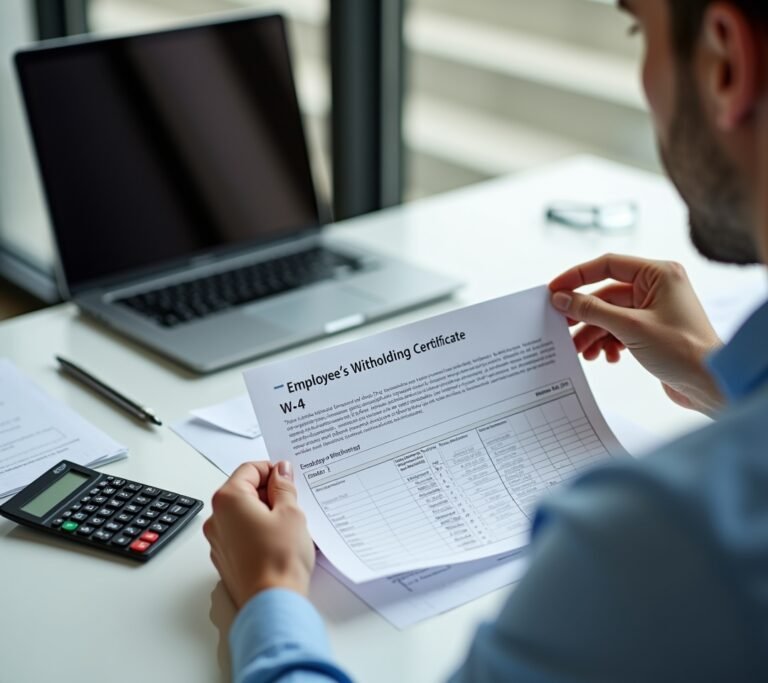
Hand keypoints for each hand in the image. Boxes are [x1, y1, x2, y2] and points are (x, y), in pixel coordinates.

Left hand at [203, 461, 314, 608]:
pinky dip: (258, 531)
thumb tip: (281, 472)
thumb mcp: (291, 512)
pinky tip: (278, 541)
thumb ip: (284, 486)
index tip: (288, 478)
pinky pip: (241, 534)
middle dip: (269, 492)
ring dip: (264, 512)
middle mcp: (217, 519)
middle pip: (243, 490)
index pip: (249, 469)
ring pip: (242, 513)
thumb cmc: (279, 559)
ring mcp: (218, 541)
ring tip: (288, 524)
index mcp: (229, 500)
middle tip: (293, 502)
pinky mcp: (225, 559)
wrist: (273, 603)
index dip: (272, 470)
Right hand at [549, 254, 723, 415]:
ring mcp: (654, 309)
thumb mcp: (630, 327)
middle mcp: (657, 287)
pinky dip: (609, 343)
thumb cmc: (683, 351)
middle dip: (584, 315)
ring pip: (610, 316)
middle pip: (606, 295)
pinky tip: (608, 358)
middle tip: (560, 327)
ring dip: (594, 334)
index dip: (577, 276)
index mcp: (658, 274)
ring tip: (583, 353)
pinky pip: (619, 330)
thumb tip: (561, 298)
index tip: (554, 290)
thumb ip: (592, 310)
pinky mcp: (652, 331)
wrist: (711, 386)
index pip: (608, 264)